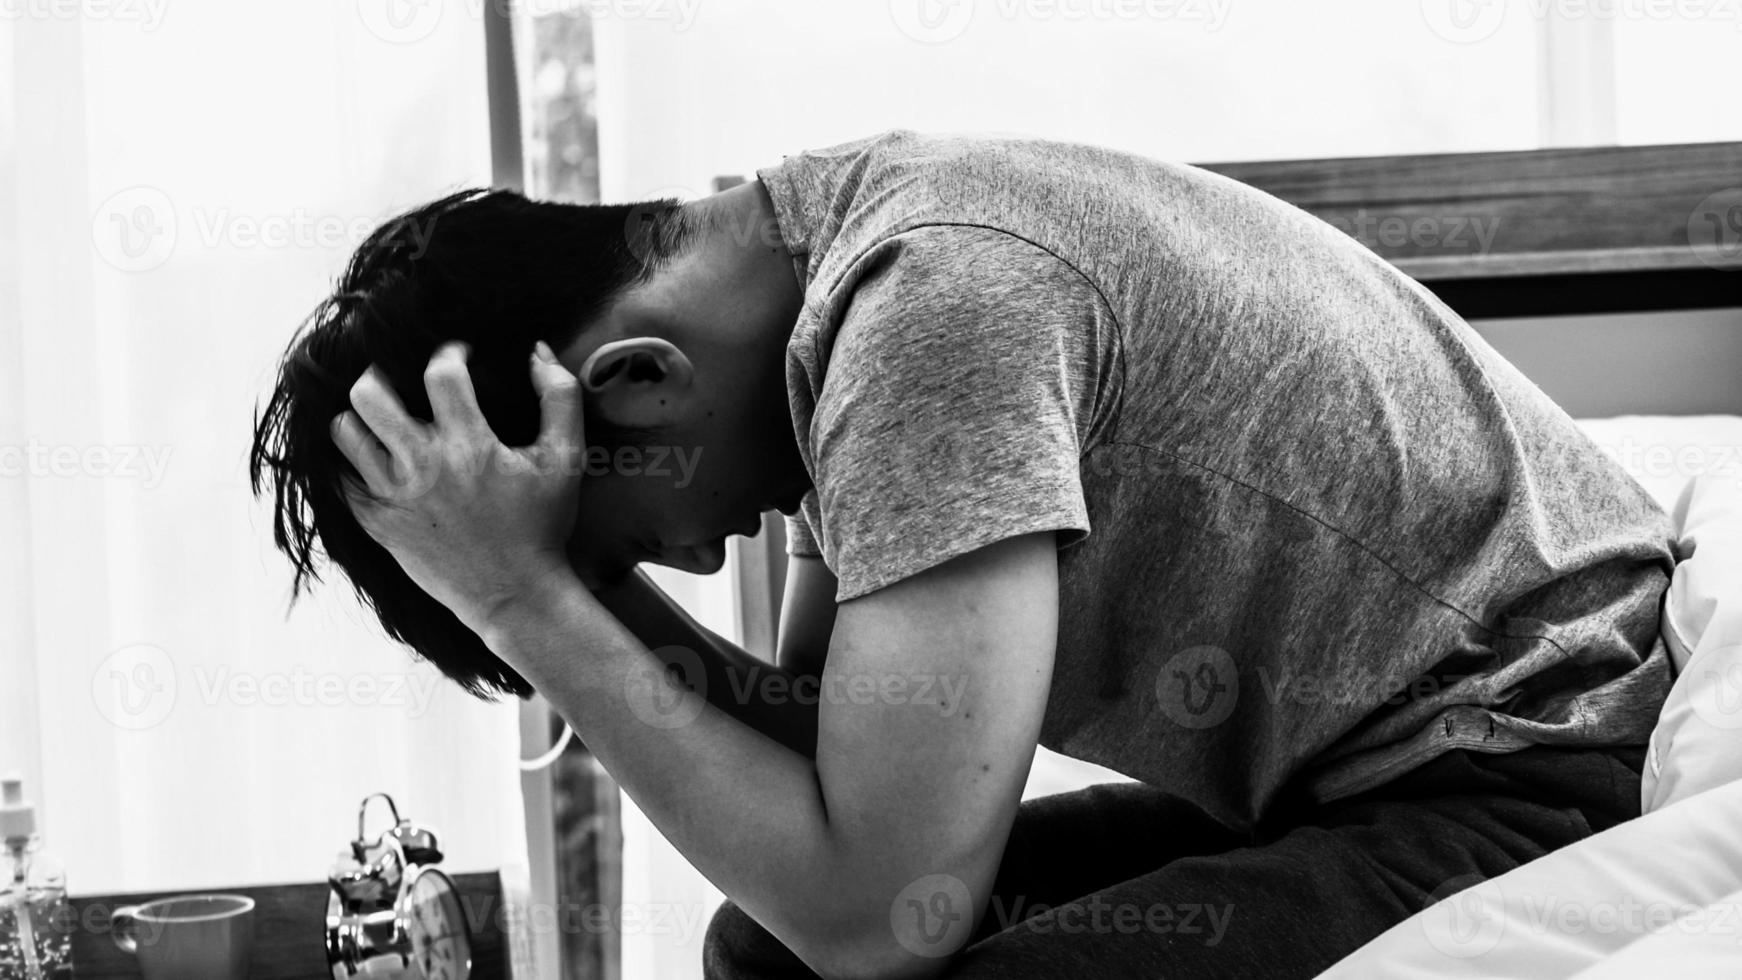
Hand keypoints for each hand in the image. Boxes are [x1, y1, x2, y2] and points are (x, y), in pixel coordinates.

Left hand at [332, 341, 584, 634]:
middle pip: (370, 394)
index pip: (440, 372)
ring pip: (345, 432)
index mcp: (470, 445)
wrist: (516, 595)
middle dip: (383, 374)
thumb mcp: (566, 460)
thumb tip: (537, 350)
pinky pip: (341, 477)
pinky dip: (354, 460)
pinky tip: (379, 456)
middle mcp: (424, 466)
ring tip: (386, 419)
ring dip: (363, 417)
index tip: (459, 355)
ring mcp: (394, 497)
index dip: (449, 352)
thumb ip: (559, 396)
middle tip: (401, 379)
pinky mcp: (377, 523)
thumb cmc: (543, 526)